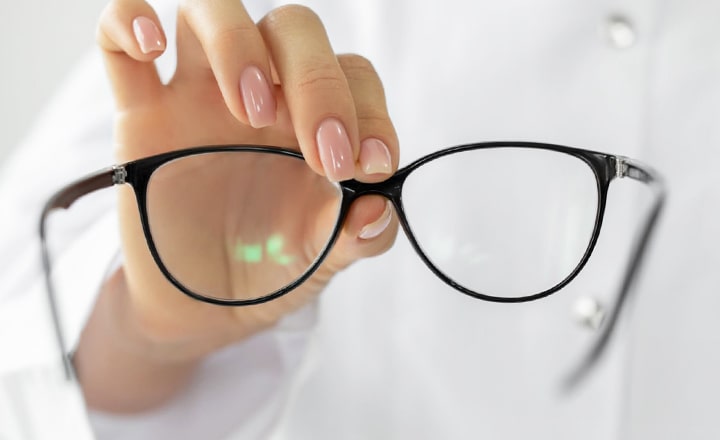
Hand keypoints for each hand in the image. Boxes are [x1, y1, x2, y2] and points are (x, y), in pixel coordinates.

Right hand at [75, 0, 398, 411]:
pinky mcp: (141, 114)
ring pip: (211, 10)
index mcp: (314, 119)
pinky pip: (117, 44)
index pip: (352, 76)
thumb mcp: (323, 259)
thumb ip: (360, 236)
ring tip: (248, 110)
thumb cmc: (271, 268)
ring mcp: (199, 96)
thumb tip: (380, 208)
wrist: (205, 305)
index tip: (371, 166)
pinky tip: (152, 48)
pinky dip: (127, 21)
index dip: (370, 110)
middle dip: (316, 81)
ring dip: (235, 42)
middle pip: (292, 29)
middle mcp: (262, 94)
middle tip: (324, 153)